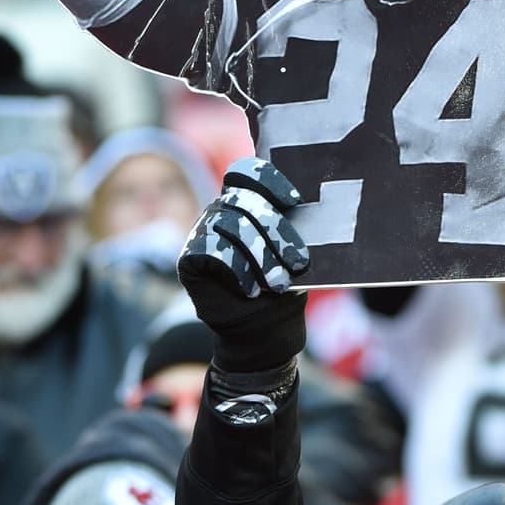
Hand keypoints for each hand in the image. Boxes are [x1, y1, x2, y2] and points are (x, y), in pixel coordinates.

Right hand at [178, 158, 309, 376]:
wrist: (263, 331)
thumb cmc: (283, 286)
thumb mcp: (294, 253)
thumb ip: (292, 227)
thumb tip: (315, 207)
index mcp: (247, 202)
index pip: (248, 173)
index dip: (269, 180)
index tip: (296, 201)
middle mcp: (220, 211)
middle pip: (243, 201)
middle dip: (275, 231)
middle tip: (299, 263)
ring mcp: (201, 232)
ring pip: (229, 226)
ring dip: (260, 257)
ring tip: (278, 284)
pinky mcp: (188, 259)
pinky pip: (210, 251)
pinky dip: (236, 270)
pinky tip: (250, 291)